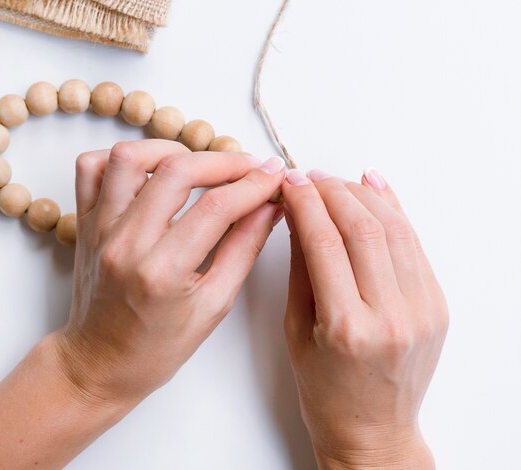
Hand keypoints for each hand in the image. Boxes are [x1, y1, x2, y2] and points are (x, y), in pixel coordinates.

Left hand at [54, 140, 284, 414]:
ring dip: (172, 150)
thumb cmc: (156, 347)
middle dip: (224, 161)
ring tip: (199, 163)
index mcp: (162, 272)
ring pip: (129, 158)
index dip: (254, 185)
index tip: (274, 177)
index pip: (217, 207)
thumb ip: (244, 250)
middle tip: (249, 168)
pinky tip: (152, 170)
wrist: (99, 363)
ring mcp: (99, 229)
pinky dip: (124, 159)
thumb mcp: (214, 306)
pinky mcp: (85, 223)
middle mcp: (125, 243)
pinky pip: (91, 168)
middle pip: (177, 171)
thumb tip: (268, 207)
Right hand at [281, 168, 447, 468]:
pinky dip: (394, 211)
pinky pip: (414, 245)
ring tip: (336, 182)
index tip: (291, 183)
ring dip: (362, 196)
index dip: (305, 203)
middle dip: (332, 191)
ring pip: (394, 229)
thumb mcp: (297, 330)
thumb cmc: (327, 391)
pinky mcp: (436, 306)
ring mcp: (422, 310)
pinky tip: (375, 189)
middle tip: (309, 177)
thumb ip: (301, 269)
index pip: (324, 242)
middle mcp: (392, 316)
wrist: (372, 431)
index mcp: (347, 328)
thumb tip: (299, 217)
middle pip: (362, 228)